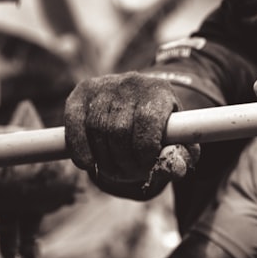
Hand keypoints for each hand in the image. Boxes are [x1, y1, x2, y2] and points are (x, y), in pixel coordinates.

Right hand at [65, 74, 198, 199]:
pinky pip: (75, 124)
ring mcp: (104, 85)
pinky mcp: (81, 93)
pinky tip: (88, 164)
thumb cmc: (162, 127)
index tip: (148, 166)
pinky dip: (79, 148)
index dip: (146, 150)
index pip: (148, 120)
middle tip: (129, 175)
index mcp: (160, 91)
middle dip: (124, 160)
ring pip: (97, 129)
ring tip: (114, 172)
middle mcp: (131, 82)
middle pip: (119, 129)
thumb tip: (176, 169)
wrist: (139, 102)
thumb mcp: (179, 141)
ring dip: (104, 158)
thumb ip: (181, 156)